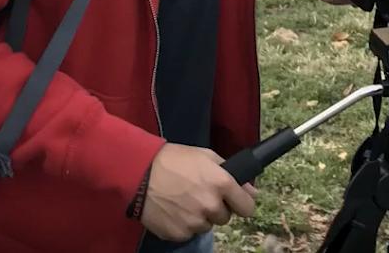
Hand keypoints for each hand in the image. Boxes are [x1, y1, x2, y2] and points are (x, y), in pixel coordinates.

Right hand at [140, 144, 257, 241]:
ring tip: (180, 200)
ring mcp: (195, 222)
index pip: (248, 207)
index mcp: (221, 184)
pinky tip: (171, 209)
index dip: (239, 202)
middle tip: (196, 194)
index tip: (231, 200)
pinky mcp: (179, 233)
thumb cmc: (171, 159)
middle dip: (214, 208)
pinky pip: (188, 233)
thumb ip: (230, 172)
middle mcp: (211, 205)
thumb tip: (251, 192)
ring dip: (197, 216)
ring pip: (206, 225)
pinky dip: (181, 224)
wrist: (137, 171)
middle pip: (225, 217)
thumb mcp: (203, 155)